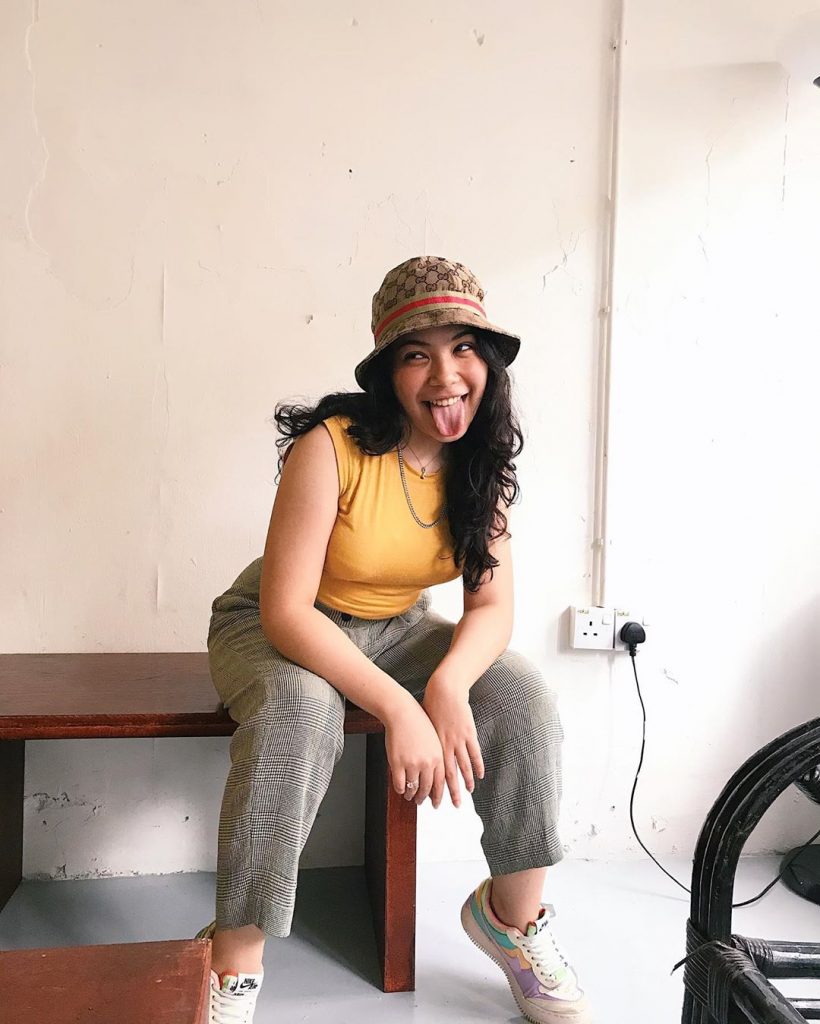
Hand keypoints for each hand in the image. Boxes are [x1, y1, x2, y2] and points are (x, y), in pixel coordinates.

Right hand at [383, 691, 444, 806]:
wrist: (403, 713)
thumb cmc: (418, 724)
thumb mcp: (434, 741)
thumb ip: (436, 758)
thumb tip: (435, 776)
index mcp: (438, 757)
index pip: (440, 783)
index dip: (438, 796)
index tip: (437, 803)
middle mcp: (427, 763)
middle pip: (427, 788)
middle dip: (424, 799)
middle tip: (421, 802)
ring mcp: (412, 764)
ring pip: (413, 788)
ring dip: (411, 795)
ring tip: (410, 796)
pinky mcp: (397, 763)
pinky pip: (399, 784)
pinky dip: (400, 789)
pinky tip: (400, 789)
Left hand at [422, 674, 483, 807]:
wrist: (444, 690)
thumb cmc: (431, 704)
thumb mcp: (423, 723)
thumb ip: (424, 737)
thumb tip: (417, 747)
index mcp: (433, 744)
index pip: (435, 771)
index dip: (435, 786)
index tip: (434, 799)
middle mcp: (446, 745)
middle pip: (449, 773)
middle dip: (451, 791)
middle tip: (452, 806)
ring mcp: (459, 740)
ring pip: (463, 766)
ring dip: (465, 781)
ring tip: (468, 794)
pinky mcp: (469, 733)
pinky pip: (474, 753)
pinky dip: (477, 765)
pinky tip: (479, 776)